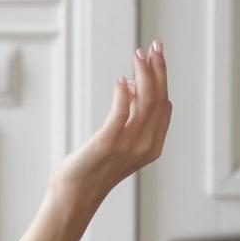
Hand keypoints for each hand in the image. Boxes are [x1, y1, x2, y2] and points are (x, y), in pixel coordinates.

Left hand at [50, 39, 171, 203]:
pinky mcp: (107, 143)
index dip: (161, 77)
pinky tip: (121, 79)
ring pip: (144, 103)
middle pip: (158, 99)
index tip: (155, 55)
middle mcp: (145, 145)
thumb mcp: (118, 139)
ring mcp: (128, 145)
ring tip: (139, 54)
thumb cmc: (94, 167)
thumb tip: (130, 85)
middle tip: (155, 45)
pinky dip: (122, 94)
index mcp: (152, 145)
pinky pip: (120, 114)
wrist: (76, 195)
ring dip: (143, 75)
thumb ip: (127, 116)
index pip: (163, 104)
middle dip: (158, 70)